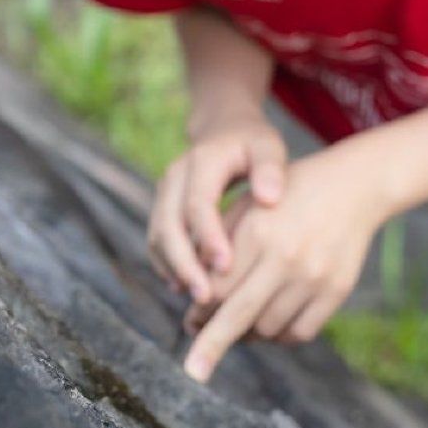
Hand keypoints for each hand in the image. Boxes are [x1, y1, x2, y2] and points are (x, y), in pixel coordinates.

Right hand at [146, 114, 287, 303]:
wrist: (224, 128)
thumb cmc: (253, 143)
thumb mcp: (267, 145)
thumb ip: (270, 168)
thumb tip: (269, 199)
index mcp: (202, 160)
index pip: (198, 203)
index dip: (208, 237)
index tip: (226, 267)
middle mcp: (175, 177)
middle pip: (167, 224)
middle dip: (184, 263)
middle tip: (207, 297)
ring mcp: (165, 193)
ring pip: (158, 236)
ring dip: (174, 268)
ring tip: (199, 299)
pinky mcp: (163, 208)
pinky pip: (157, 241)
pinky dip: (168, 265)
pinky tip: (188, 287)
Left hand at [181, 138, 386, 382]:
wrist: (352, 187)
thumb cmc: (286, 195)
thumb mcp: (248, 206)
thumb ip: (219, 246)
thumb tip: (195, 297)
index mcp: (258, 232)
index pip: (216, 287)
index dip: (199, 309)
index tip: (190, 322)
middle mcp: (286, 256)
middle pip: (238, 316)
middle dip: (211, 346)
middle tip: (194, 370)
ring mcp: (314, 276)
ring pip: (268, 329)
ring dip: (249, 333)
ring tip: (242, 322)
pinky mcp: (337, 291)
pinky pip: (299, 332)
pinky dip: (280, 335)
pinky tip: (271, 321)